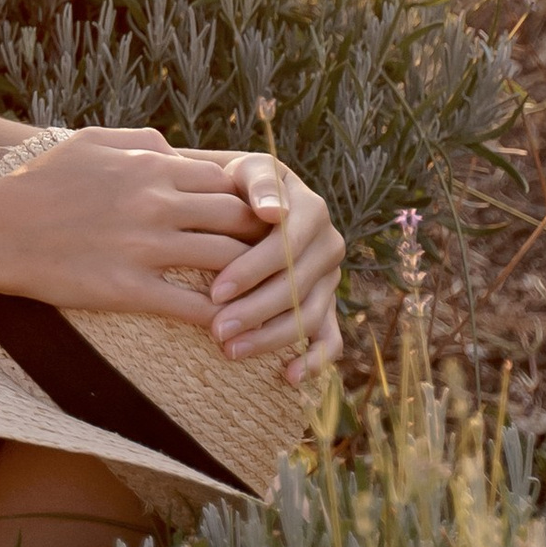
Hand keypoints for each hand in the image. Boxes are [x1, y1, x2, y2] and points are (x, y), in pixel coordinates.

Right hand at [0, 127, 274, 335]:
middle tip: (281, 262)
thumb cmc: (40, 183)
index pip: (226, 182)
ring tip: (269, 302)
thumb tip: (174, 150)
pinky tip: (233, 332)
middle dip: (265, 241)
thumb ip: (140, 142)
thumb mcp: (91, 142)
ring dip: (253, 284)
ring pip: (226, 263)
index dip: (251, 204)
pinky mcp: (128, 288)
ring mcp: (145, 247)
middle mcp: (157, 203)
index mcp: (151, 167)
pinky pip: (190, 307)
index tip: (263, 223)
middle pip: (238, 220)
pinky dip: (220, 320)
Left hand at [207, 153, 344, 376]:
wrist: (244, 195)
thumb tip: (272, 211)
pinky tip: (289, 377)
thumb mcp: (244, 170)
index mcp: (311, 209)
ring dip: (271, 338)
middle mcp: (328, 244)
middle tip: (217, 331)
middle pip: (297, 286)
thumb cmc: (237, 183)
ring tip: (230, 352)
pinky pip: (331, 338)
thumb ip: (258, 183)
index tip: (214, 291)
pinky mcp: (328, 304)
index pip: (285, 247)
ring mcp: (330, 277)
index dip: (251, 271)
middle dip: (255, 311)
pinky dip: (315, 361)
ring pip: (309, 315)